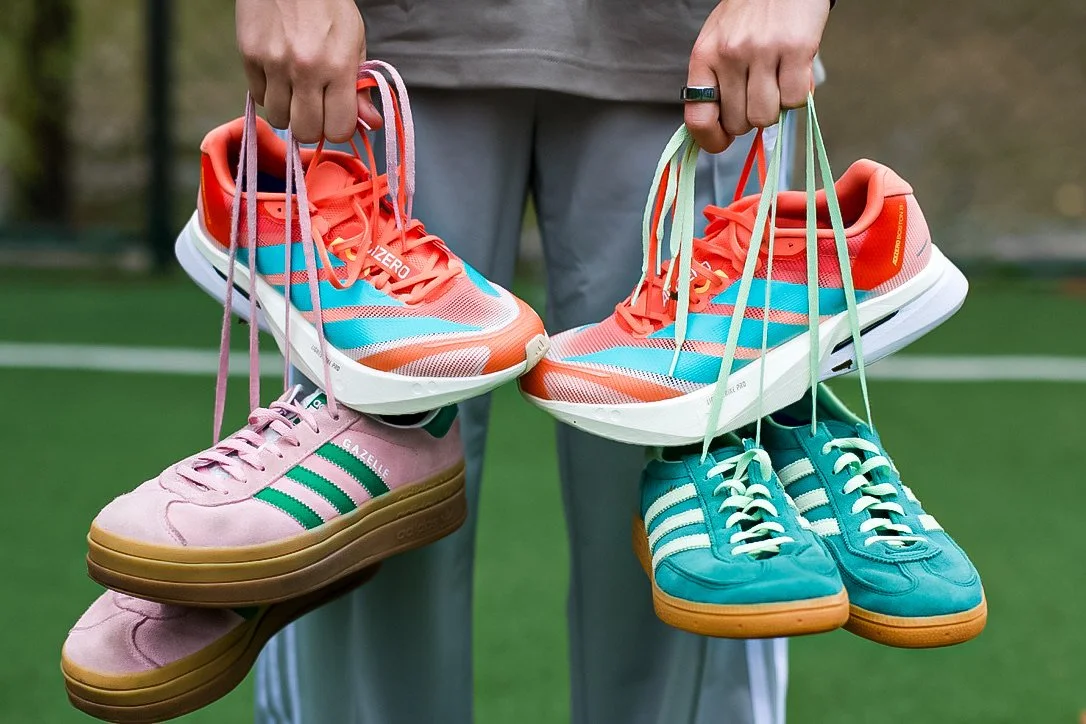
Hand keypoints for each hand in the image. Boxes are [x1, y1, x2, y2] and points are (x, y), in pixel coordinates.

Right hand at [235, 0, 381, 142]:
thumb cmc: (328, 5)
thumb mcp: (355, 42)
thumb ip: (361, 87)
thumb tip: (372, 123)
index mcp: (338, 66)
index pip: (337, 129)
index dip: (338, 129)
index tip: (336, 118)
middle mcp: (305, 69)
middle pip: (305, 132)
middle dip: (312, 127)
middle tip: (315, 108)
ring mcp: (274, 63)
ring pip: (278, 118)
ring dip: (288, 111)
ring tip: (296, 88)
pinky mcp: (249, 55)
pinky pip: (258, 97)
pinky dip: (269, 93)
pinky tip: (279, 74)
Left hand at [686, 0, 829, 152]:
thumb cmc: (750, 13)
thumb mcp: (719, 43)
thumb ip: (717, 83)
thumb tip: (723, 131)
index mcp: (705, 56)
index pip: (698, 117)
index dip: (711, 140)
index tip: (722, 141)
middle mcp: (730, 55)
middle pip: (739, 123)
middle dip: (751, 117)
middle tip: (759, 94)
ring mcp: (763, 52)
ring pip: (766, 116)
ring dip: (776, 108)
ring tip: (777, 81)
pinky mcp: (796, 49)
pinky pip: (796, 100)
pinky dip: (799, 95)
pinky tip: (794, 73)